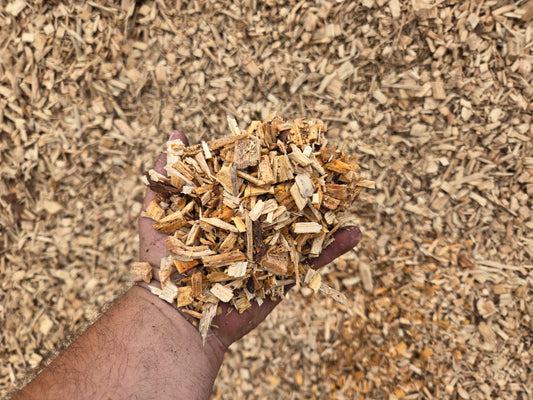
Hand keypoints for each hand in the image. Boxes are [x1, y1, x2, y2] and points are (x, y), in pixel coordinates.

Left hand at [139, 131, 361, 349]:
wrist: (175, 315)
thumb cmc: (163, 263)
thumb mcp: (158, 212)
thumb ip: (167, 175)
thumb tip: (176, 132)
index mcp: (227, 211)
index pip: (253, 180)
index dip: (269, 160)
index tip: (287, 139)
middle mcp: (251, 229)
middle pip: (283, 200)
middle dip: (304, 181)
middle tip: (327, 158)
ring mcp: (269, 252)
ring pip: (303, 227)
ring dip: (326, 209)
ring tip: (348, 188)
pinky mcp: (281, 277)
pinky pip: (311, 261)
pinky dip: (333, 248)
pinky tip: (355, 231)